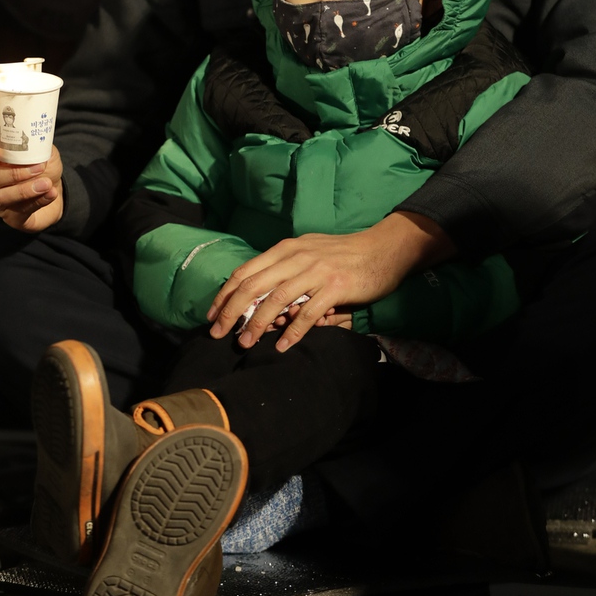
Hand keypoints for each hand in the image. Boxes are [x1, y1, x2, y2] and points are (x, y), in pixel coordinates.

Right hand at [0, 142, 63, 231]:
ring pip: (0, 198)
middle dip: (13, 173)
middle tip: (39, 168)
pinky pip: (20, 212)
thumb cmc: (44, 168)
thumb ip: (37, 145)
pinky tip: (51, 193)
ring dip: (25, 190)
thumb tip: (38, 142)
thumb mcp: (43, 151)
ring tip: (47, 184)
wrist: (57, 191)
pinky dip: (38, 202)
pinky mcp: (13, 218)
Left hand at [207, 211, 453, 351]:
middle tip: (218, 334)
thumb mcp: (308, 252)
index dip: (224, 294)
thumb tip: (258, 295)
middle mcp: (296, 257)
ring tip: (245, 343)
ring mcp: (316, 271)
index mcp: (286, 248)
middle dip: (231, 312)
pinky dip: (292, 332)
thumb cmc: (344, 254)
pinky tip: (282, 347)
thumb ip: (285, 268)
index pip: (245, 271)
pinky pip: (308, 313)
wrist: (383, 249)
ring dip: (256, 325)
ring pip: (275, 300)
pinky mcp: (335, 287)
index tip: (212, 316)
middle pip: (253, 285)